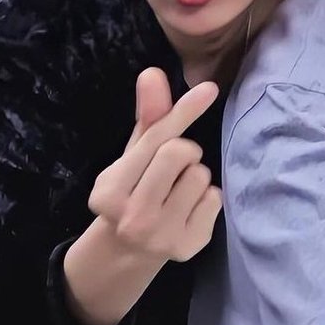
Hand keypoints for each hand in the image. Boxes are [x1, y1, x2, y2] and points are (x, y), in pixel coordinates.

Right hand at [87, 68, 221, 263]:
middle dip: (184, 151)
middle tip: (174, 166)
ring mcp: (161, 236)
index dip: (184, 112)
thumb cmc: (134, 190)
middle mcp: (132, 217)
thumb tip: (152, 73)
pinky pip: (215, 199)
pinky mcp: (189, 246)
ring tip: (178, 189)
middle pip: (180, 153)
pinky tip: (188, 209)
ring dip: (196, 175)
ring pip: (201, 175)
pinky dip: (207, 198)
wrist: (128, 251)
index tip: (209, 90)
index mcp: (109, 190)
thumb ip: (147, 117)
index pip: (155, 140)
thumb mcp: (133, 156)